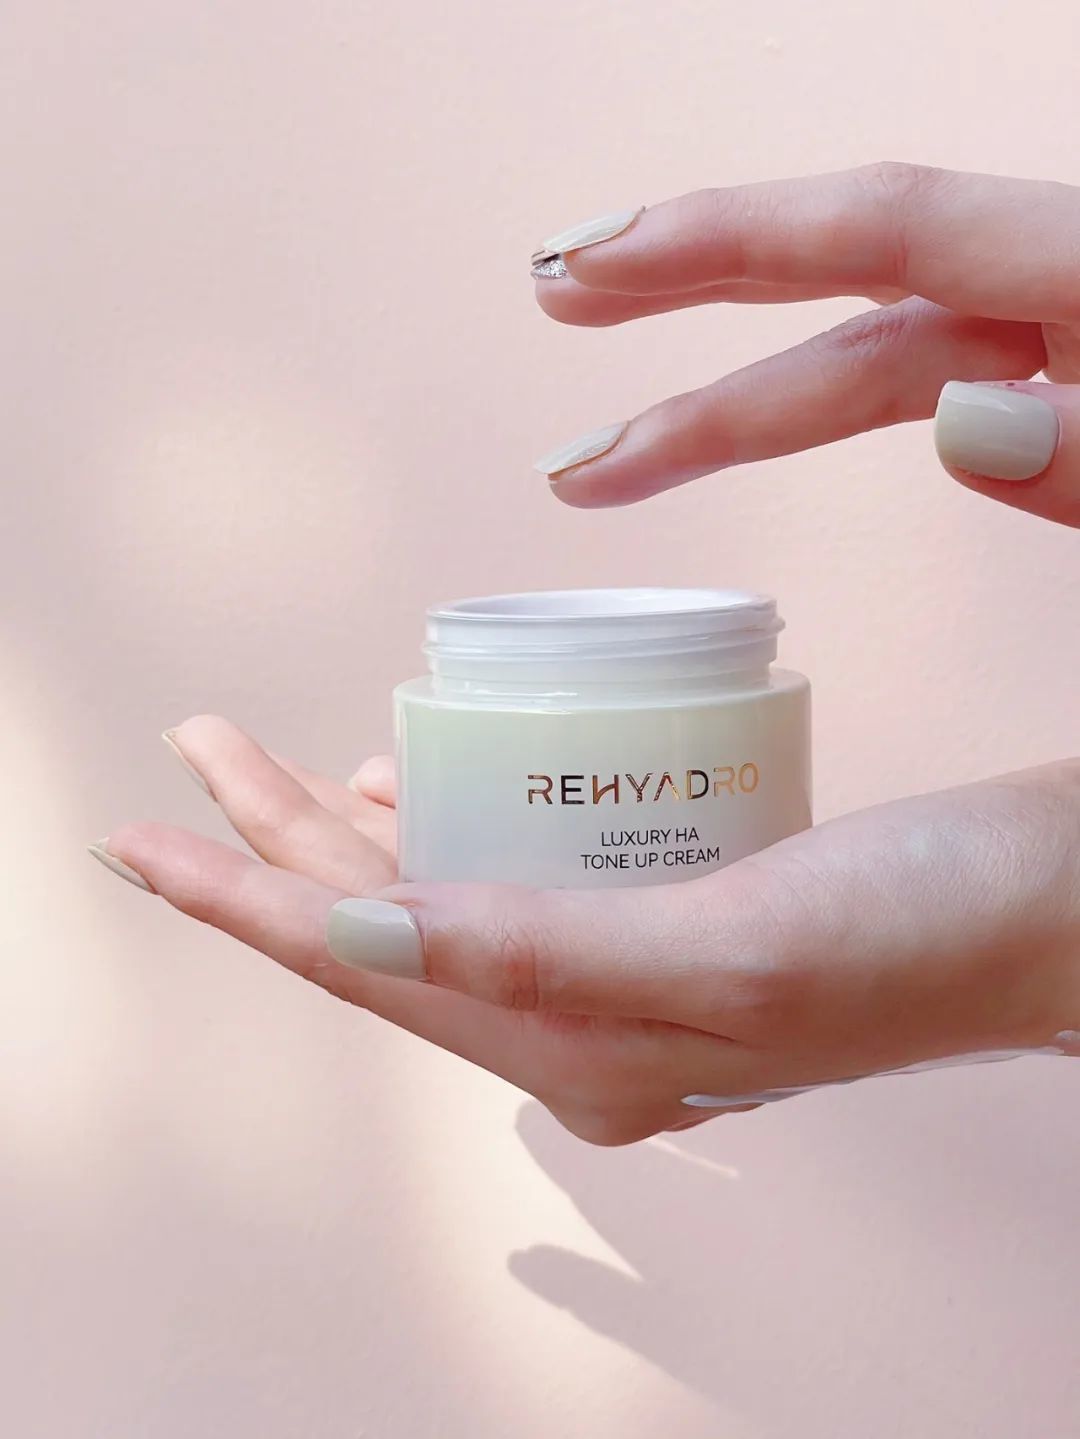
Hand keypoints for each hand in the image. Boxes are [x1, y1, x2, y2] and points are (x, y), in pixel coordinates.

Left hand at [93, 718, 1079, 1145]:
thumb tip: (360, 941)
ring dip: (352, 832)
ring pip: (441, 897)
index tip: (133, 839)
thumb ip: (545, 951)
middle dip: (274, 840)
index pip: (368, 967)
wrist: (1058, 909)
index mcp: (585, 1052)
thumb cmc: (933, 925)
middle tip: (196, 740)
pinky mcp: (671, 922)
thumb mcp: (736, 939)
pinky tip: (429, 779)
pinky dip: (453, 825)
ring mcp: (627, 979)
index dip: (239, 899)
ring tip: (281, 762)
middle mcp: (588, 1030)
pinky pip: (512, 878)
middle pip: (388, 924)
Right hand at [530, 163, 1079, 526]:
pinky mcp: (1060, 370)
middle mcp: (1053, 279)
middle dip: (688, 282)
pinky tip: (764, 415)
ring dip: (735, 387)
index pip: (882, 227)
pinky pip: (927, 372)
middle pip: (847, 261)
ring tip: (618, 448)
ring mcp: (1052, 327)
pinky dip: (832, 392)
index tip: (588, 266)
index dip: (724, 236)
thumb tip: (963, 426)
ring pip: (872, 347)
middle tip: (555, 295)